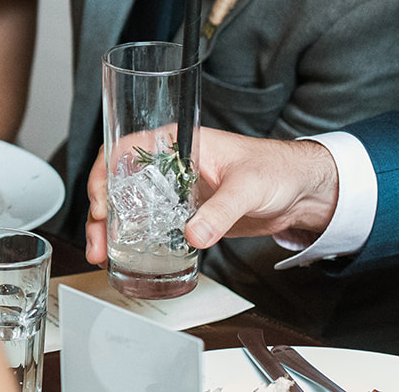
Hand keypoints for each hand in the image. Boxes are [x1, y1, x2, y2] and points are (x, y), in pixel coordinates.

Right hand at [83, 128, 341, 264]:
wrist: (300, 192)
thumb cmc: (275, 169)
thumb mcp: (246, 186)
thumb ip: (221, 211)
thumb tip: (195, 234)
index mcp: (175, 142)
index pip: (124, 149)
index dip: (105, 174)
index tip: (101, 203)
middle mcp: (167, 164)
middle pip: (118, 181)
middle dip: (101, 211)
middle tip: (98, 240)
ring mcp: (173, 190)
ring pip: (129, 205)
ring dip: (111, 229)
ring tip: (102, 254)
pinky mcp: (183, 214)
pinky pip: (150, 224)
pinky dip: (134, 240)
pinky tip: (125, 256)